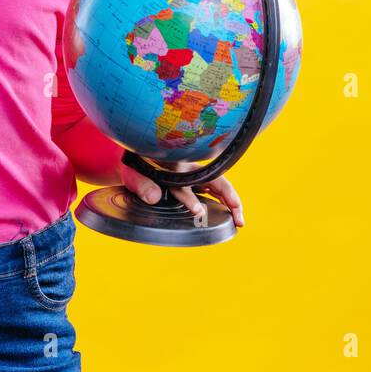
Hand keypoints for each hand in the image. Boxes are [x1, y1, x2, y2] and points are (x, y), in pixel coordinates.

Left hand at [116, 158, 244, 227]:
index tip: (198, 213)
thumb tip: (153, 197)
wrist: (136, 151)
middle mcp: (187, 168)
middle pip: (215, 181)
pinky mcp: (193, 178)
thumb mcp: (131, 173)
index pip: (183, 185)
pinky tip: (230, 210)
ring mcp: (192, 172)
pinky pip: (214, 187)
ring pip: (219, 184)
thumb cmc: (133, 163)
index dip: (190, 200)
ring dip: (231, 200)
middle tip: (238, 219)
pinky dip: (224, 198)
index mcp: (172, 166)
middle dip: (229, 199)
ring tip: (239, 219)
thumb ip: (140, 184)